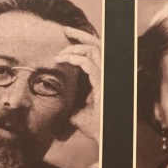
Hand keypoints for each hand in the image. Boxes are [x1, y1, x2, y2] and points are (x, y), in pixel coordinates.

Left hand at [55, 26, 101, 143]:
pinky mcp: (103, 81)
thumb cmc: (98, 128)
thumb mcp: (79, 114)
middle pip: (98, 44)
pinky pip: (89, 62)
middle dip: (81, 35)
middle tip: (65, 30)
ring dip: (75, 48)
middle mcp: (108, 73)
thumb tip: (58, 108)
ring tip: (60, 53)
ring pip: (94, 49)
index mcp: (104, 77)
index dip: (83, 44)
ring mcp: (108, 76)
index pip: (97, 52)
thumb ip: (71, 106)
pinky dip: (75, 58)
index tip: (67, 43)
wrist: (108, 137)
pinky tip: (63, 60)